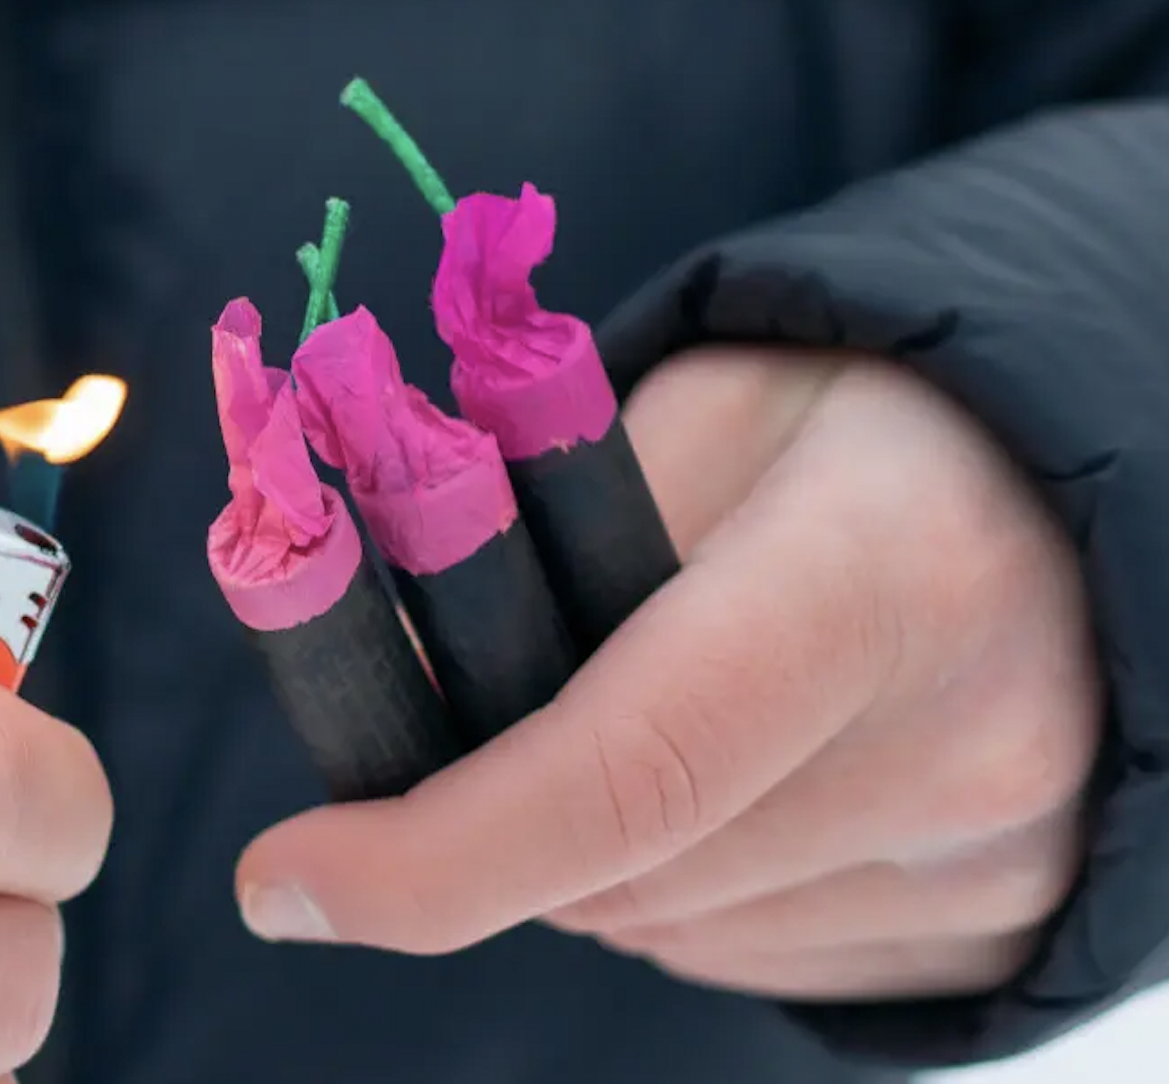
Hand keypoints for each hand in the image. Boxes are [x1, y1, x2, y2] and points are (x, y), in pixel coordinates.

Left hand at [235, 347, 1100, 1001]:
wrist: (1076, 490)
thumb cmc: (862, 416)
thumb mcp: (695, 405)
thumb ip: (533, 533)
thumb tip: (375, 682)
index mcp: (883, 576)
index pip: (622, 769)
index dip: (425, 851)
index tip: (282, 877)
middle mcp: (967, 751)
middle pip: (619, 868)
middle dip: (491, 817)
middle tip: (476, 716)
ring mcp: (996, 867)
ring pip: (665, 925)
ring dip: (588, 846)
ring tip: (643, 704)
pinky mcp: (994, 932)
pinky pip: (745, 954)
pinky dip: (680, 877)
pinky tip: (729, 771)